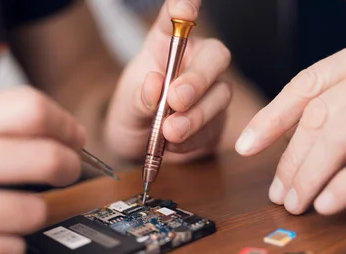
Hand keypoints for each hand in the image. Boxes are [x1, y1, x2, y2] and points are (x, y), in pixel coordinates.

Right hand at [0, 87, 84, 253]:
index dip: (65, 125)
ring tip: (9, 213)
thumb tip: (59, 129)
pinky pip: (13, 249)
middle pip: (49, 158)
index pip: (32, 109)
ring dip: (32, 214)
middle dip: (70, 169)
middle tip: (65, 174)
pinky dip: (8, 247)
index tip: (73, 139)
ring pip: (36, 211)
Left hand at [104, 0, 231, 162]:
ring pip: (219, 95)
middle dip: (198, 79)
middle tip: (176, 99)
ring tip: (170, 131)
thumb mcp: (125, 106)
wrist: (140, 147)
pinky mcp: (217, 120)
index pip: (176, 18)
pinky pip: (215, 127)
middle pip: (214, 56)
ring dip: (196, 116)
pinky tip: (174, 144)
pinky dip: (194, 138)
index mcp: (165, 44)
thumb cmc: (133, 113)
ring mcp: (211, 90)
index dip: (184, 7)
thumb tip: (155, 84)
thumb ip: (138, 97)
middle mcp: (194, 61)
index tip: (184, 7)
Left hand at [235, 28, 345, 214]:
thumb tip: (292, 140)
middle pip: (318, 115)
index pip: (306, 84)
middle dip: (291, 159)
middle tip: (279, 193)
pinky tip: (330, 202)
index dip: (272, 117)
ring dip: (311, 175)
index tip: (246, 146)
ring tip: (297, 204)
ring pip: (339, 135)